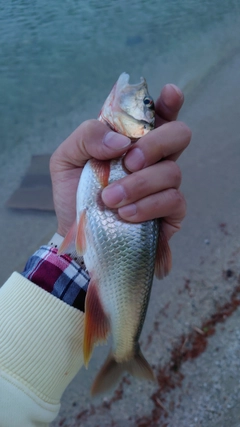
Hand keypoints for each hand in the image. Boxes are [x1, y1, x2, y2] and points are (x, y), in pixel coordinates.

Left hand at [50, 84, 190, 239]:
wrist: (77, 235)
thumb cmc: (74, 194)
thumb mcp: (66, 160)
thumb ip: (87, 137)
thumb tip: (121, 142)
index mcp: (131, 140)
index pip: (158, 114)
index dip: (170, 102)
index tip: (170, 94)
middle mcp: (153, 159)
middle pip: (179, 135)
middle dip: (155, 144)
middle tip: (129, 162)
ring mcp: (164, 185)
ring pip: (172, 171)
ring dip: (138, 185)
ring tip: (110, 200)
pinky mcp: (170, 212)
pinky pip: (173, 200)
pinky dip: (147, 206)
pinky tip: (125, 215)